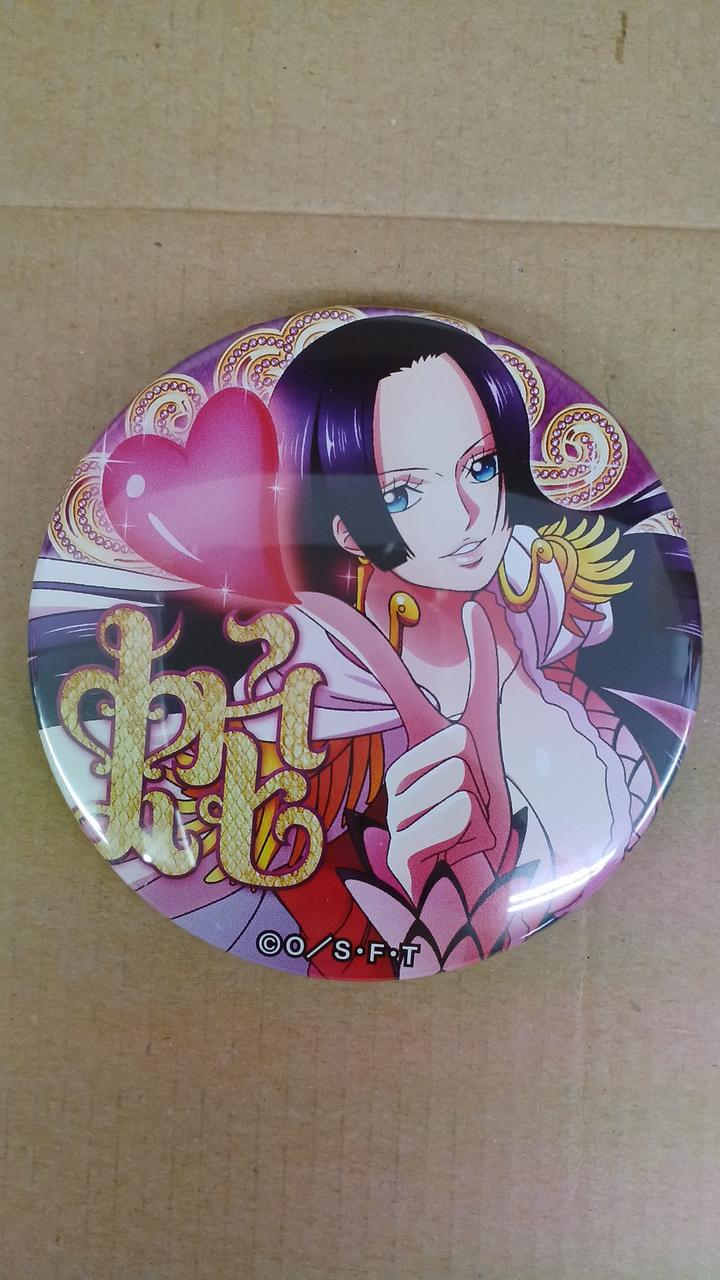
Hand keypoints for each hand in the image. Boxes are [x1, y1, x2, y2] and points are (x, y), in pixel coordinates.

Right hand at [298, 592, 511, 902]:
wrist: (481, 877)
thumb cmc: (481, 808)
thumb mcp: (485, 734)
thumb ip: (482, 673)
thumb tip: (472, 608)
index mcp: (415, 732)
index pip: (380, 672)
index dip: (352, 634)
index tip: (313, 598)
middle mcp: (397, 765)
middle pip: (445, 740)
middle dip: (470, 765)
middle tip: (469, 788)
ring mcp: (393, 808)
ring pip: (442, 780)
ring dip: (467, 798)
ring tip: (464, 813)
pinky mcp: (396, 851)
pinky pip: (434, 820)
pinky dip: (457, 825)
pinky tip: (457, 836)